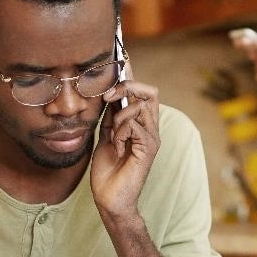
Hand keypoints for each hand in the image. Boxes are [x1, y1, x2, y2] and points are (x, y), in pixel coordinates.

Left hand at [91, 80, 160, 220]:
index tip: (120, 57)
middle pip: (149, 92)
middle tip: (107, 95)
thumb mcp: (105, 137)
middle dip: (126, 86)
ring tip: (112, 133)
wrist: (110, 199)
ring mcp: (151, 138)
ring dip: (119, 114)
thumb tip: (108, 95)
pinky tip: (116, 146)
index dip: (132, 74)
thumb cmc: (108, 172)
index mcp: (141, 125)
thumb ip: (109, 118)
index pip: (143, 92)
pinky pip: (133, 125)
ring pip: (141, 105)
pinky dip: (119, 131)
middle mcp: (150, 129)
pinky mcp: (148, 149)